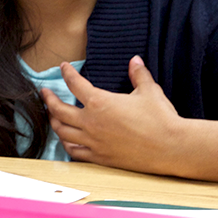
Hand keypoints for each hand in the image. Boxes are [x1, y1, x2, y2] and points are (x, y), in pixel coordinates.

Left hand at [42, 56, 186, 175]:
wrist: (172, 147)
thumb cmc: (161, 118)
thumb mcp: (149, 90)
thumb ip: (138, 74)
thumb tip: (135, 60)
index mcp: (100, 102)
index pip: (75, 84)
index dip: (67, 73)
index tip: (64, 67)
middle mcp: (91, 122)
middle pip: (59, 110)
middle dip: (49, 99)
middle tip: (45, 93)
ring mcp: (94, 142)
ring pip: (63, 132)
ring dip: (54, 122)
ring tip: (52, 116)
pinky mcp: (100, 157)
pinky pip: (75, 152)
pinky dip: (67, 144)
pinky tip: (67, 140)